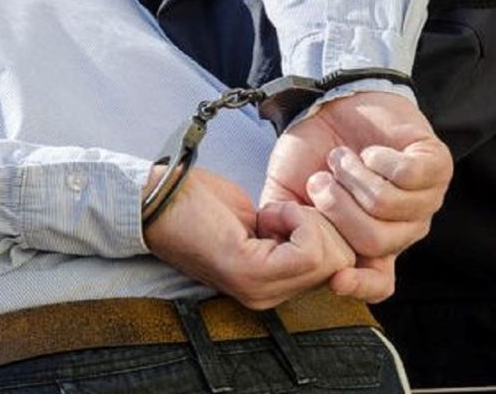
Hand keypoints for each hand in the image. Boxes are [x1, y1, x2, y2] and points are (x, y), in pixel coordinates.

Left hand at [144, 166, 354, 309]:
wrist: (155, 199)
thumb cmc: (197, 204)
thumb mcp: (257, 224)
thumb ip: (291, 240)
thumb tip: (330, 239)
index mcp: (268, 286)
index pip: (336, 270)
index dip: (325, 233)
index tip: (286, 215)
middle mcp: (265, 296)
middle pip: (340, 265)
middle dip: (323, 227)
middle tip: (278, 213)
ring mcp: (258, 289)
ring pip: (329, 258)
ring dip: (308, 221)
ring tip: (269, 214)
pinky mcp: (251, 272)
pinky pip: (309, 251)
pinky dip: (298, 221)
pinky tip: (267, 214)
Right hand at [259, 91, 452, 302]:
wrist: (328, 105)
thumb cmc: (309, 151)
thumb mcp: (285, 194)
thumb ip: (283, 227)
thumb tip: (274, 254)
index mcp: (366, 243)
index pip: (378, 283)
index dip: (360, 286)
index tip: (336, 278)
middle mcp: (401, 229)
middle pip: (374, 242)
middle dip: (337, 207)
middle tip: (320, 180)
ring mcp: (423, 201)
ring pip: (387, 206)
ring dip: (353, 176)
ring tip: (342, 159)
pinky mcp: (435, 167)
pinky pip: (406, 176)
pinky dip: (376, 159)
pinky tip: (369, 151)